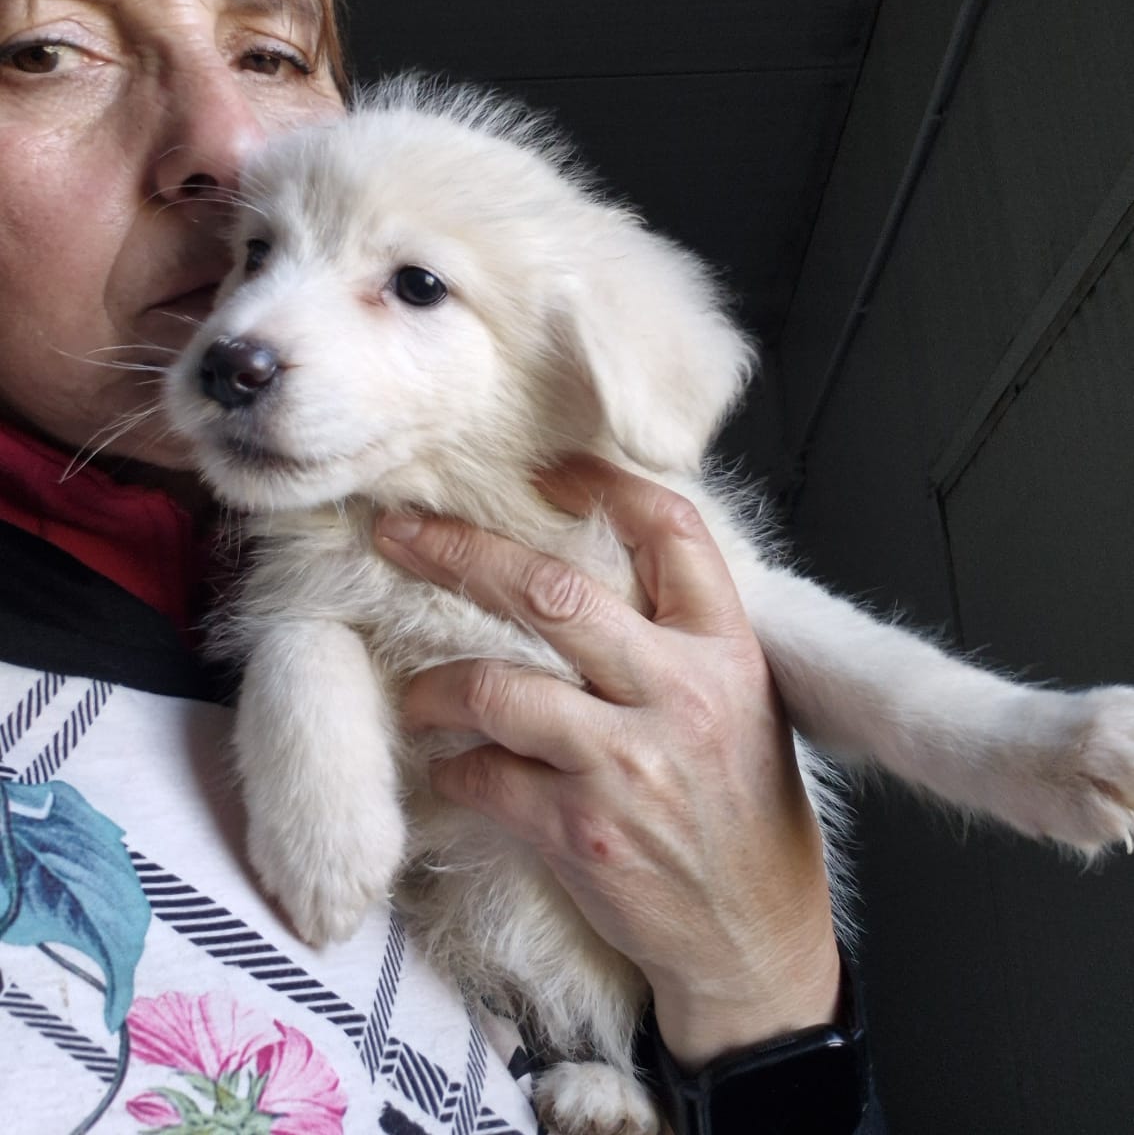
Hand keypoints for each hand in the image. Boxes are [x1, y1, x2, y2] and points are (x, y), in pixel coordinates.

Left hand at [374, 456, 839, 1067]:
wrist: (755, 941)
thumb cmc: (744, 814)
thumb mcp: (743, 703)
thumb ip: (680, 636)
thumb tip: (590, 567)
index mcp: (726, 651)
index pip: (670, 532)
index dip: (604, 486)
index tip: (550, 473)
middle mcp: (679, 694)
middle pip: (550, 593)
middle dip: (459, 552)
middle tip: (399, 533)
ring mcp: (626, 764)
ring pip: (496, 685)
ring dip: (437, 686)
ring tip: (420, 696)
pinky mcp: (580, 832)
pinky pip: (483, 774)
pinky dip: (456, 766)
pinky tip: (460, 769)